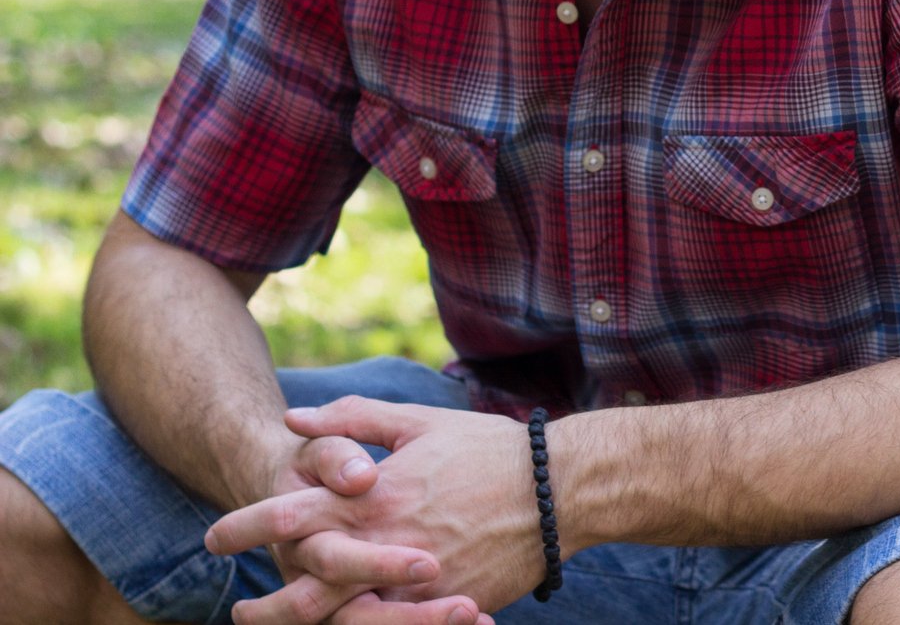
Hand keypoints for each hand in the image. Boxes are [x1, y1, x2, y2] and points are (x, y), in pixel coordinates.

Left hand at [207, 397, 548, 623]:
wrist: (559, 490)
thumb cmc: (488, 449)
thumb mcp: (419, 422)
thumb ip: (352, 420)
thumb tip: (294, 420)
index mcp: (374, 496)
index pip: (287, 514)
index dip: (242, 527)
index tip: (214, 536)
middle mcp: (384, 544)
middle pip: (302, 586)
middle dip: (264, 604)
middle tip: (239, 610)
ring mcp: (412, 581)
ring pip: (340, 619)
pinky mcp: (441, 605)